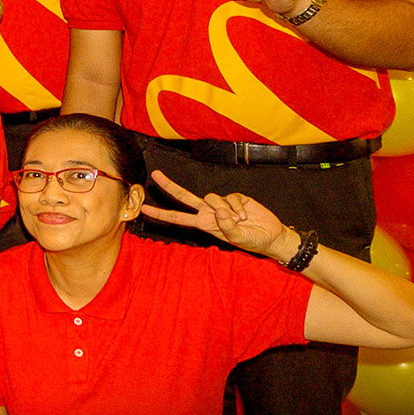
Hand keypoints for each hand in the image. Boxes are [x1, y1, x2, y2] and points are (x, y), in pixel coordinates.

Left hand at [140, 171, 293, 259]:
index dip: (161, 214)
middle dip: (169, 186)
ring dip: (226, 210)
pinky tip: (246, 215)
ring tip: (239, 220)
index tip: (144, 210)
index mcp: (203, 224)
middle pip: (185, 197)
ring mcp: (221, 203)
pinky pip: (231, 197)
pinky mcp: (235, 197)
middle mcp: (209, 212)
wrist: (269, 236)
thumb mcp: (236, 238)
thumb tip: (220, 210)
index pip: (178, 218)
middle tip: (154, 174)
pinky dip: (238, 207)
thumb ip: (226, 226)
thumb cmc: (250, 240)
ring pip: (212, 197)